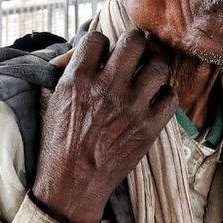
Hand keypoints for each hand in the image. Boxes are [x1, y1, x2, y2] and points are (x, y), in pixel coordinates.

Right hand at [32, 30, 177, 222]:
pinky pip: (171, 96)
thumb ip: (67, 70)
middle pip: (135, 41)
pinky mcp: (149, 127)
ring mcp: (132, 108)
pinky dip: (165, 95)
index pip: (98, 38)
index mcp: (79, 79)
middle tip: (134, 50)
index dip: (101, 42)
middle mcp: (107, 88)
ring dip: (154, 65)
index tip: (103, 52)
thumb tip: (81, 47)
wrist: (72, 184)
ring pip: (159, 65)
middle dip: (135, 41)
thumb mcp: (52, 100)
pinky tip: (155, 99)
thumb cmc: (59, 142)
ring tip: (148, 73)